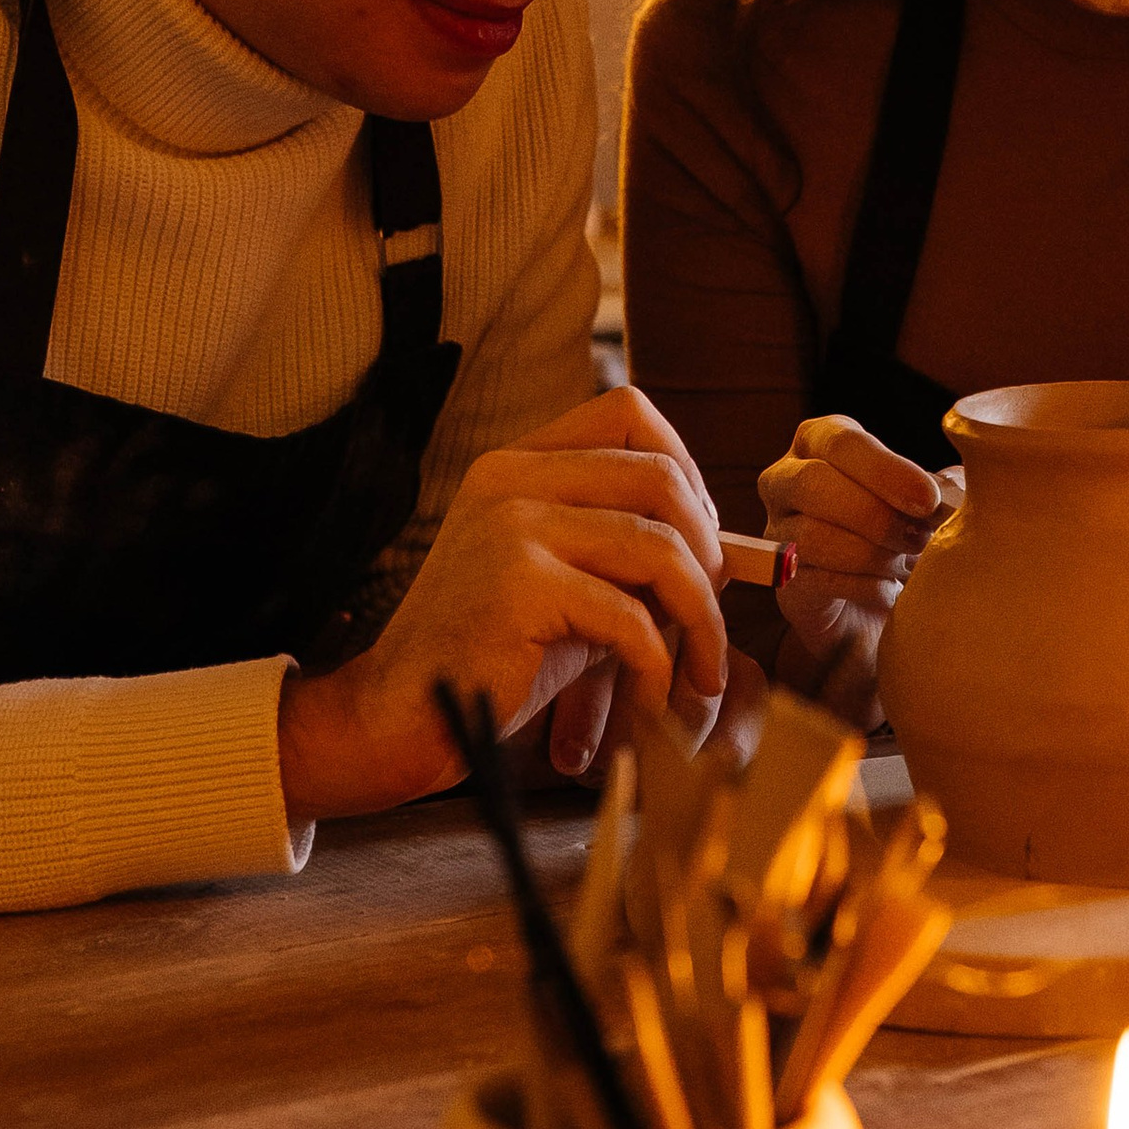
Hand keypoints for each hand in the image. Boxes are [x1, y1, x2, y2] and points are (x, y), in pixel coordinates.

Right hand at [279, 389, 727, 821]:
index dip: (686, 467)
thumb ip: (624, 549)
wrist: (403, 716)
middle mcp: (511, 479)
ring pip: (659, 548)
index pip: (628, 412)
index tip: (702, 538)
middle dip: (709, 550)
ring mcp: (511, 527)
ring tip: (701, 669)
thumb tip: (724, 550)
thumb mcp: (564, 579)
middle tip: (709, 613)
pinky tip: (653, 697)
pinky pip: (630, 618)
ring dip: (700, 618)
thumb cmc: (493, 656)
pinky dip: (659, 666)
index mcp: (517, 463)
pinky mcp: (518, 586)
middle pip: (659, 477)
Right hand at [757, 413, 952, 717]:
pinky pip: (814, 578)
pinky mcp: (784, 582)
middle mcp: (785, 479)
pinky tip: (890, 591)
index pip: (840, 441)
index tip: (927, 500)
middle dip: (875, 514)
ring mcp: (778, 531)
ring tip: (907, 566)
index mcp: (821, 440)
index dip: (884, 470)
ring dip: (872, 554)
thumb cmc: (910, 534)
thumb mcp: (931, 500)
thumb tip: (976, 477)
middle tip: (921, 538)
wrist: (886, 607)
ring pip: (812, 535)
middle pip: (813, 483)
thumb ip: (945, 482)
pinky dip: (862, 585)